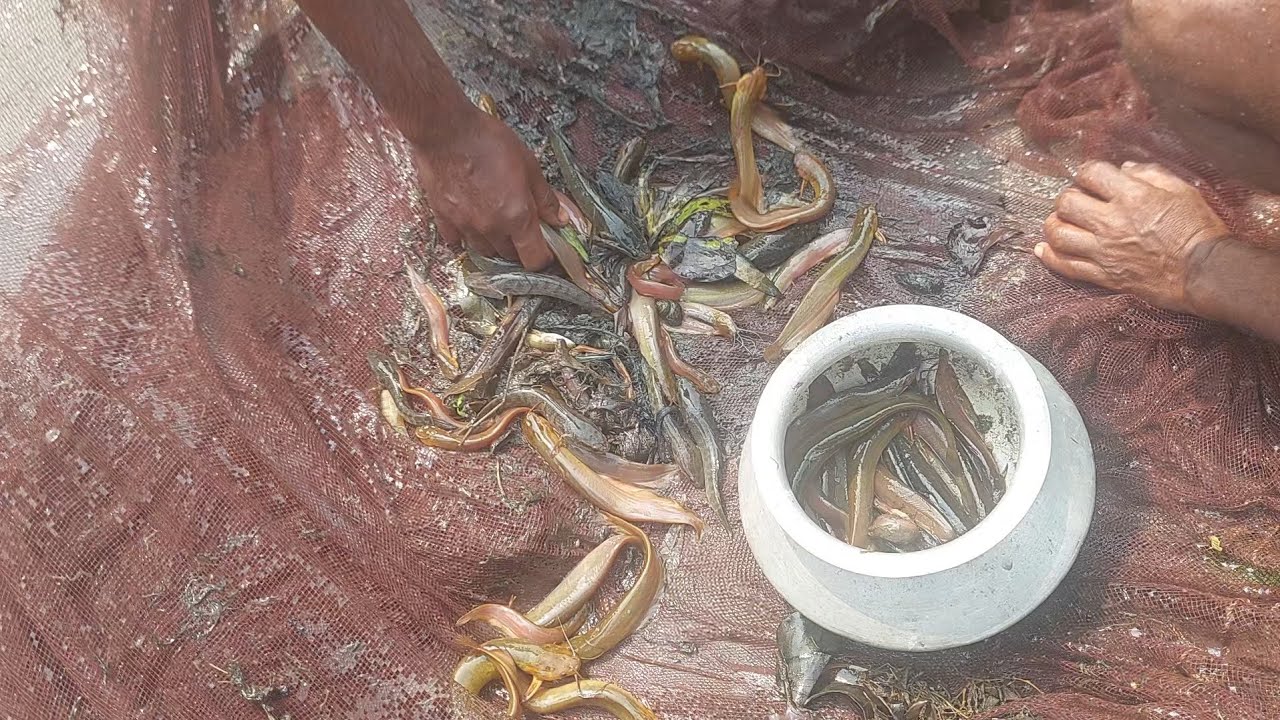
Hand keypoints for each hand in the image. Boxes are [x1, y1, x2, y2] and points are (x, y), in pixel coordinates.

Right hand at [416, 110, 564, 269]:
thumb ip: (545, 198)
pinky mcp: (443, 218)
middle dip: (519, 247)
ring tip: (498, 224)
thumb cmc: (487, 141)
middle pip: (509, 256)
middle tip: (523, 229)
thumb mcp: (529, 165)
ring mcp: (465, 225)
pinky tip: (471, 223)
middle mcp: (491, 227)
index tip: (546, 251)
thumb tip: (559, 218)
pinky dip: (465, 237)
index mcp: (517, 216)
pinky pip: (456, 240)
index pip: (534, 259)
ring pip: (484, 250)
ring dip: (494, 243)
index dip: (543, 258)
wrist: (446, 130)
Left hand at [1037, 160, 1230, 313]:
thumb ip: (1151, 174)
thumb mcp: (1182, 190)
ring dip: (1054, 225)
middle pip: (1066, 203)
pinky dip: (1049, 257)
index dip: (1087, 172)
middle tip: (1076, 201)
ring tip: (1060, 222)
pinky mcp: (1103, 275)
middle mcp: (1111, 222)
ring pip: (1059, 234)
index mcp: (1131, 196)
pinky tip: (1043, 249)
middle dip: (1067, 198)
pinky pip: (1066, 266)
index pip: (1090, 174)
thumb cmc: (1197, 229)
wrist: (1203, 272)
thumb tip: (1125, 168)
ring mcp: (1103, 251)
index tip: (1091, 178)